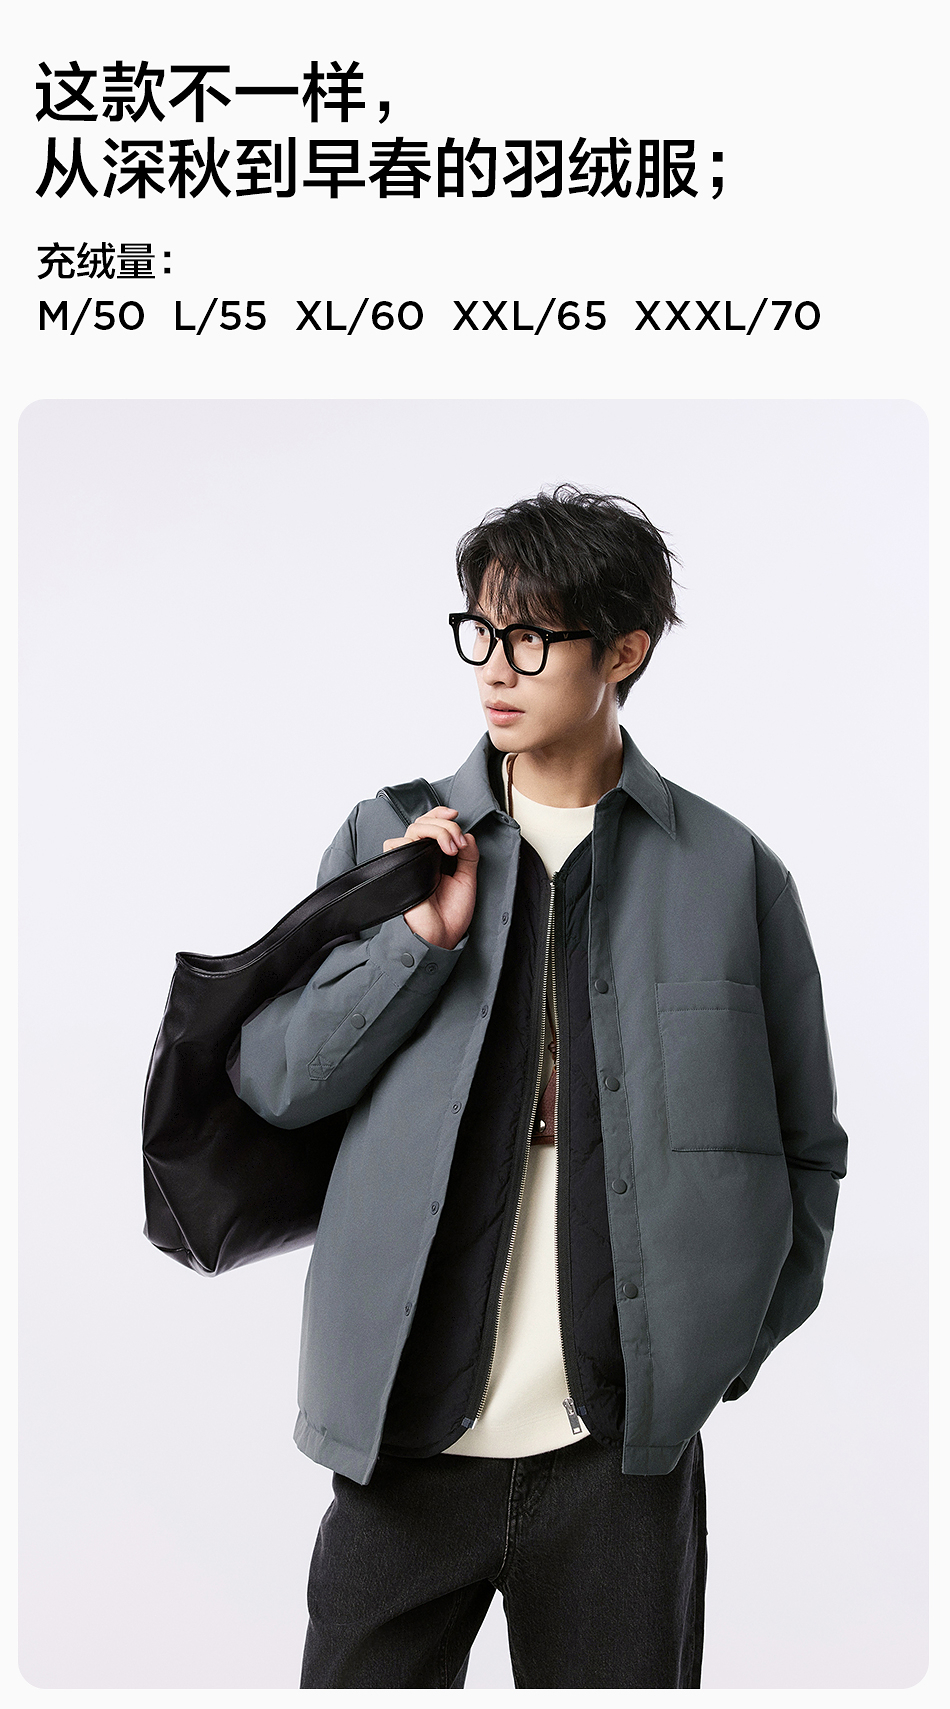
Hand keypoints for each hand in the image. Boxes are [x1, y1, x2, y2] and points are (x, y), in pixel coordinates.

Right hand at [382, 806, 478, 950]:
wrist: (441, 937)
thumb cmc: (451, 915)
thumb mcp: (467, 880)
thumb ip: (469, 856)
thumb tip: (468, 834)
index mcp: (436, 857)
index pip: (431, 824)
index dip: (440, 813)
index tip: (456, 813)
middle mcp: (421, 856)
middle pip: (423, 822)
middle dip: (445, 825)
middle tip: (459, 843)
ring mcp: (410, 861)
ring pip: (412, 828)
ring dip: (436, 830)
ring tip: (451, 849)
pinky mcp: (400, 869)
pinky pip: (395, 845)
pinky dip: (413, 842)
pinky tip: (433, 855)